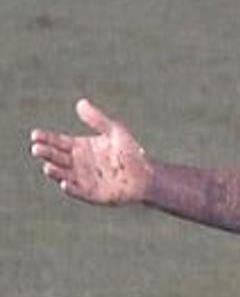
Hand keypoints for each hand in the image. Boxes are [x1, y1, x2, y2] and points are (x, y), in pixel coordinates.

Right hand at [28, 98, 153, 205]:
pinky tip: (64, 184)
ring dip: (55, 172)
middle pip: (56, 157)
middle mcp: (76, 163)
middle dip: (46, 153)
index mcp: (79, 147)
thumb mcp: (114, 132)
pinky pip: (78, 192)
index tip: (35, 134)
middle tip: (36, 148)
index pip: (57, 141)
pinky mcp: (92, 194)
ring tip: (47, 167)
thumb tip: (81, 103)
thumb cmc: (130, 153)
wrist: (146, 175)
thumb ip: (98, 119)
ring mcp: (82, 179)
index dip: (45, 138)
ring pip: (63, 175)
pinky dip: (71, 189)